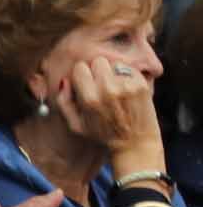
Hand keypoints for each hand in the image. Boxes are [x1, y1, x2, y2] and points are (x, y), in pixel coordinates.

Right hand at [56, 55, 167, 175]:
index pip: (80, 67)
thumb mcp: (76, 125)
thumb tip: (65, 81)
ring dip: (113, 72)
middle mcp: (108, 89)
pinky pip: (130, 69)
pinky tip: (127, 89)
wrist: (136, 145)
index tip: (86, 84)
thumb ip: (64, 101)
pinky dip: (128, 75)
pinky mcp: (142, 86)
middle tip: (101, 85)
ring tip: (116, 87)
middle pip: (98, 61)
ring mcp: (127, 86)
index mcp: (90, 98)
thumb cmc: (104, 135)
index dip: (82, 75)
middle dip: (98, 71)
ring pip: (114, 64)